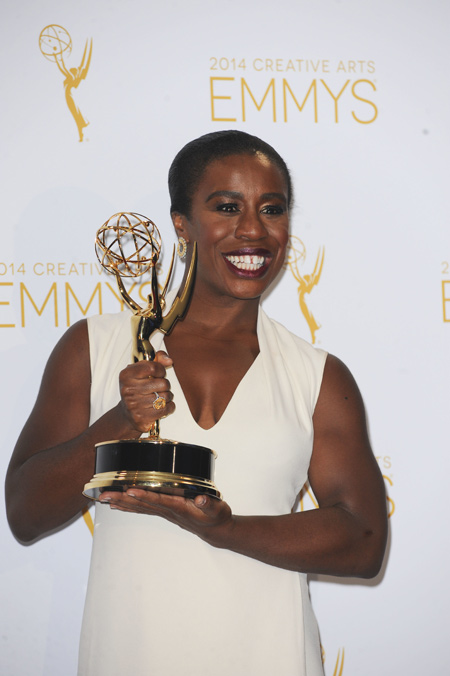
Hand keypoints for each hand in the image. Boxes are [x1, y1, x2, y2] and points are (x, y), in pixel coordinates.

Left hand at [99, 488, 232, 542]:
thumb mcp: (217, 509)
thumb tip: (200, 500)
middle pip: (142, 504)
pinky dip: (130, 506)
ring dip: (122, 502)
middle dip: (123, 499)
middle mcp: (169, 511)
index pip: (159, 500)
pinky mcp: (165, 511)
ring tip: (105, 499)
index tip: (130, 490)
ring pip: (140, 507)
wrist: (216, 530)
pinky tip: (119, 504)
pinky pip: (144, 509)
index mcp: (180, 508)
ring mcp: (165, 512)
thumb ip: (209, 504)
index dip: (144, 496)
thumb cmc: (216, 517)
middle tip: (105, 496)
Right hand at [118, 351, 174, 432]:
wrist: (127, 413)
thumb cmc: (136, 389)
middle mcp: (128, 390)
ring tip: (160, 396)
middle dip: (165, 385)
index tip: (160, 374)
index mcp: (126, 375)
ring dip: (167, 396)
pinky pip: (165, 409)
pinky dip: (169, 407)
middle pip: (163, 383)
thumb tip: (169, 360)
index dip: (161, 370)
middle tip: (159, 387)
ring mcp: (134, 405)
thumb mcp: (141, 371)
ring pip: (165, 397)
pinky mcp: (141, 417)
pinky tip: (162, 405)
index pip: (153, 367)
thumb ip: (156, 360)